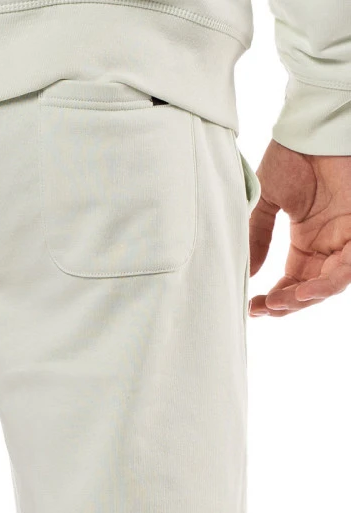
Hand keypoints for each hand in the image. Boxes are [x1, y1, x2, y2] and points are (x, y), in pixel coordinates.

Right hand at [249, 139, 350, 316]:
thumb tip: (247, 273)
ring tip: (278, 304)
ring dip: (304, 299)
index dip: (274, 299)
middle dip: (286, 305)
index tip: (251, 307)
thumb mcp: (266, 202)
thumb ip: (257, 237)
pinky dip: (327, 283)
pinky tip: (303, 292)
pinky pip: (347, 268)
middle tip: (262, 309)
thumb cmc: (291, 156)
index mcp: (306, 241)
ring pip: (330, 283)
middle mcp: (327, 244)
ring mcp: (345, 238)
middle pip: (310, 288)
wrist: (310, 129)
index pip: (292, 281)